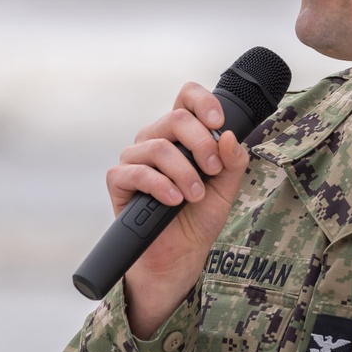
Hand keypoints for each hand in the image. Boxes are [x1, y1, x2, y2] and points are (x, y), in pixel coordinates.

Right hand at [107, 82, 249, 337]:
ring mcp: (135, 158)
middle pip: (175, 119)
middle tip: (214, 171)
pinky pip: (136, 171)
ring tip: (195, 195)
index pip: (186, 97)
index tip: (219, 123)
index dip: (203, 101)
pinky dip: (160, 185)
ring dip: (184, 172)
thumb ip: (232, 161)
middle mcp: (155, 139)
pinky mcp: (119, 180)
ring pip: (157, 147)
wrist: (180, 254)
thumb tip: (228, 136)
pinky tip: (174, 200)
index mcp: (181, 134)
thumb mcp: (226, 188)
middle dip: (201, 144)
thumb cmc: (199, 217)